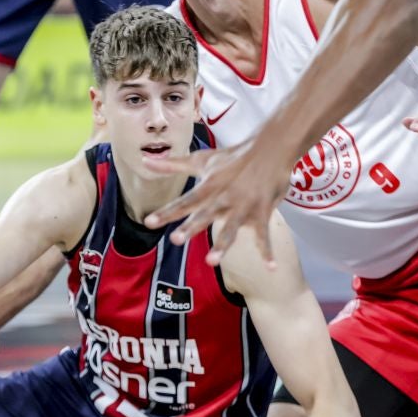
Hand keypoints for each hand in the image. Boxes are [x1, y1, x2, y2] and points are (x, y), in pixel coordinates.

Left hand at [143, 138, 290, 266]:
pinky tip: (271, 267)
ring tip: (212, 261)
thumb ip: (173, 165)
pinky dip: (268, 251)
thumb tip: (145, 160)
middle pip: (205, 215)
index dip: (167, 212)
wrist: (270, 149)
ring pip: (231, 228)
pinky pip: (264, 234)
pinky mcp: (262, 211)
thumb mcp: (201, 159)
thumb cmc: (232, 157)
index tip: (149, 222)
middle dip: (191, 227)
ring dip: (222, 245)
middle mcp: (224, 198)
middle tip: (176, 240)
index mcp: (209, 186)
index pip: (184, 201)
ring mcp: (244, 206)